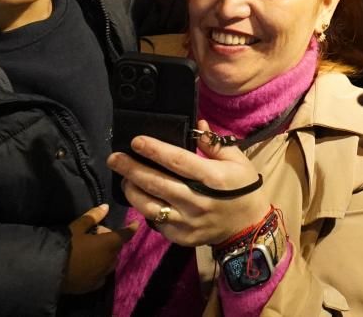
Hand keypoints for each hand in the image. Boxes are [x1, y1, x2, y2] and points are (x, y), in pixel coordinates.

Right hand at [62, 205, 134, 294]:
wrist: (50, 272)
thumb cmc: (66, 246)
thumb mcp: (77, 227)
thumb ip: (93, 217)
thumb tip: (106, 207)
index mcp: (109, 244)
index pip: (124, 234)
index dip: (131, 228)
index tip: (136, 224)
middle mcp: (110, 260)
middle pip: (116, 248)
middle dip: (111, 241)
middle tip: (96, 235)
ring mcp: (102, 274)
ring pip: (111, 262)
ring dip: (107, 255)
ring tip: (93, 251)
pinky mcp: (93, 286)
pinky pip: (102, 276)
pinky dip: (100, 269)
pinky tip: (91, 267)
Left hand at [109, 125, 270, 247]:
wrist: (248, 227)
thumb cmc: (243, 189)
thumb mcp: (237, 161)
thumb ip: (215, 144)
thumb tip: (198, 125)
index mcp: (213, 178)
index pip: (177, 161)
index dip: (154, 150)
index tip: (136, 141)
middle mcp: (197, 200)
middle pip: (157, 183)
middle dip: (132, 169)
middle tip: (114, 158)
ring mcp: (187, 222)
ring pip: (150, 206)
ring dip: (132, 191)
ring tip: (124, 179)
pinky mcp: (181, 237)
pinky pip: (156, 223)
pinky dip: (145, 209)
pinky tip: (140, 198)